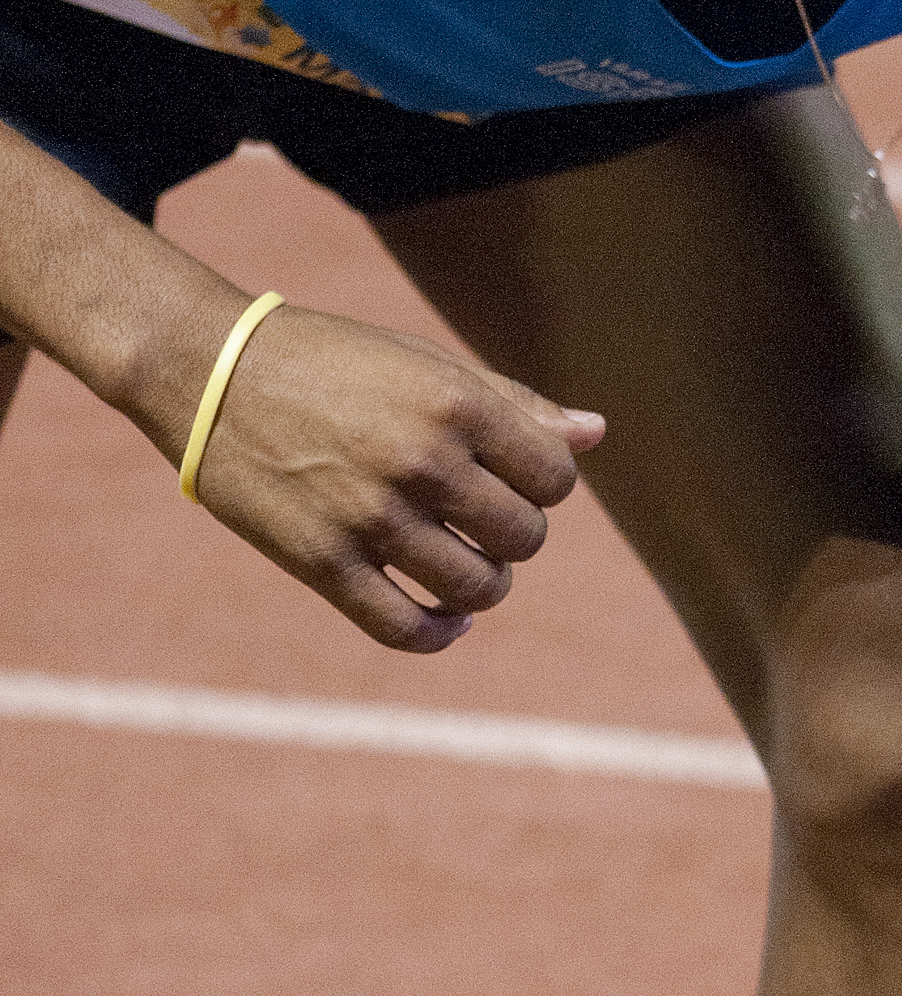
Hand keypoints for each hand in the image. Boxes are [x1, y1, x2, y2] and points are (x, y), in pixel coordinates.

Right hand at [184, 304, 602, 650]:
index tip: (511, 478)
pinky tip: (448, 619)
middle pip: (523, 537)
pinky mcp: (322, 562)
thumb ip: (515, 404)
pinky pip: (406, 629)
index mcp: (455, 403)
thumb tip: (596, 435)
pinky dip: (440, 633)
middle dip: (513, 534)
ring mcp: (370, 516)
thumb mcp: (428, 364)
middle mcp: (420, 460)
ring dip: (484, 584)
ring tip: (466, 562)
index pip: (554, 478)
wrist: (211, 371)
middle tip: (480, 517)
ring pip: (478, 588)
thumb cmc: (334, 361)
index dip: (543, 485)